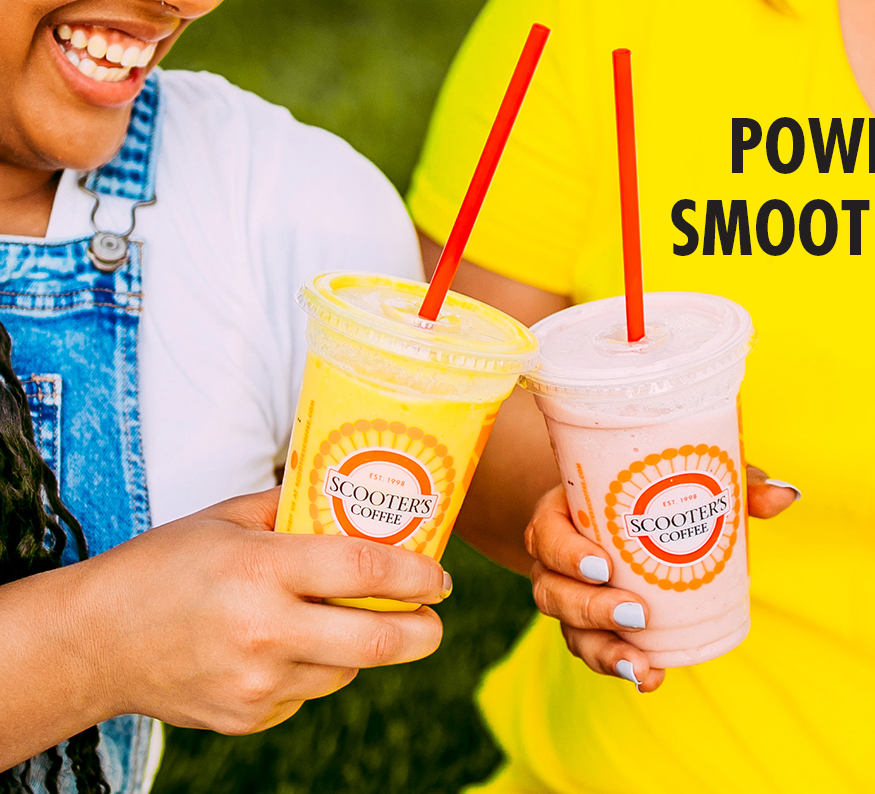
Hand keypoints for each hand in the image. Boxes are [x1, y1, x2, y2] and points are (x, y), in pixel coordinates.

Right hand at [85, 487, 448, 734]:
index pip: (365, 573)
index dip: (417, 575)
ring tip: (343, 618)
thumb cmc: (163, 565)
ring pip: (347, 670)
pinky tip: (286, 644)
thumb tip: (352, 497)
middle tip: (435, 616)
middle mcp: (265, 633)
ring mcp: (256, 684)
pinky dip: (315, 668)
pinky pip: (308, 693)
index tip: (441, 576)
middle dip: (424, 631)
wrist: (94, 642)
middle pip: (377, 642)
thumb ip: (293, 506)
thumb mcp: (228, 516)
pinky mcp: (247, 718)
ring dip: (362, 647)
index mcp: (262, 571)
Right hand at [524, 467, 799, 692]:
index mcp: (565, 510)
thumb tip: (787, 496)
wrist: (625, 506)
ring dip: (601, 649)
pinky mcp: (589, 622)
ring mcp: (570, 593)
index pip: (545, 532)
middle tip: (637, 613)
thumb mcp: (689, 474)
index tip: (603, 566)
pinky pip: (591, 648)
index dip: (565, 553)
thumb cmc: (657, 483)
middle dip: (589, 608)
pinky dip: (617, 665)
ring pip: (566, 628)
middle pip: (551, 589)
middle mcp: (557, 556)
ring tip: (641, 664)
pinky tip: (649, 678)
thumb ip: (735, 482)